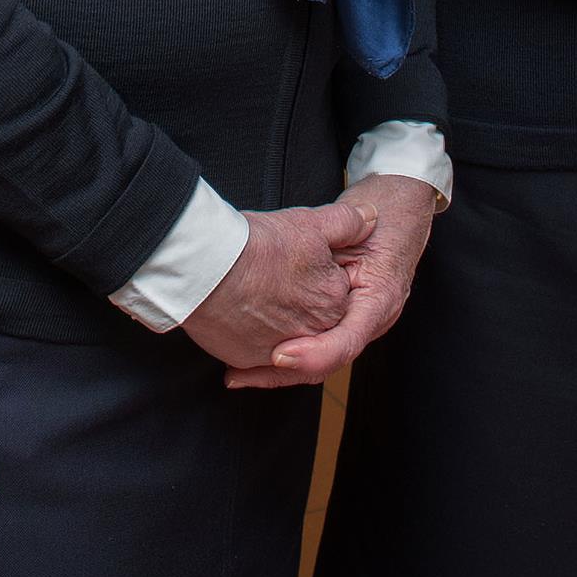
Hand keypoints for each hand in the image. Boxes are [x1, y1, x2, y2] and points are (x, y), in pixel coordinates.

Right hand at [181, 198, 371, 372]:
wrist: (206, 267)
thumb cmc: (258, 245)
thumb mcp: (311, 222)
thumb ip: (349, 222)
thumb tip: (370, 218)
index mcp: (333, 302)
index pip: (333, 292)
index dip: (317, 272)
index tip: (296, 259)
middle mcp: (311, 332)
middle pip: (311, 317)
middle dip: (297, 298)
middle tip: (274, 275)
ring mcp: (278, 349)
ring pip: (284, 336)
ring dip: (274, 320)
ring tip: (255, 294)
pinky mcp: (247, 358)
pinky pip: (255, 352)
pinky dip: (251, 336)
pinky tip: (240, 312)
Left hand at [222, 174, 440, 389]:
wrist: (400, 213)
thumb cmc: (386, 214)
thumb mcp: (364, 218)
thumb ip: (343, 227)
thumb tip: (317, 236)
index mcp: (380, 300)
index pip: (347, 341)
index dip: (313, 354)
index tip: (279, 354)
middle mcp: (370, 321)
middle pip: (326, 361)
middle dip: (282, 372)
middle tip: (241, 373)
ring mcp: (355, 324)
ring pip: (316, 362)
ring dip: (275, 371)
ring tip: (236, 374)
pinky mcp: (339, 321)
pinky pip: (310, 347)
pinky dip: (281, 357)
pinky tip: (247, 360)